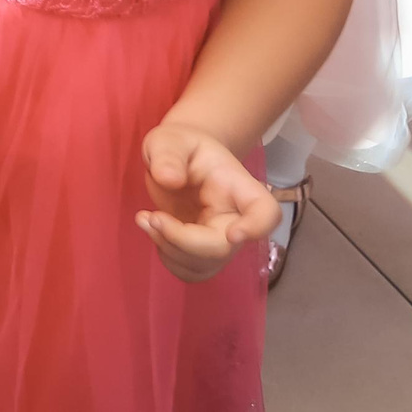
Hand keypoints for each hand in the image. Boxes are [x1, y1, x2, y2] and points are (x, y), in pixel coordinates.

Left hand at [136, 121, 280, 281]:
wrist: (178, 159)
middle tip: (148, 217)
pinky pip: (190, 271)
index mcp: (239, 187)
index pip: (266, 213)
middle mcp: (236, 219)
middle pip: (223, 248)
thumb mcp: (170, 140)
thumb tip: (168, 179)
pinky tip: (154, 230)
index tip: (232, 235)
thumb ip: (168, 155)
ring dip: (169, 249)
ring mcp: (221, 240)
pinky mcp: (203, 253)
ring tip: (145, 218)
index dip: (256, 229)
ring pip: (205, 265)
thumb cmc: (180, 146)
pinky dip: (167, 258)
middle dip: (180, 240)